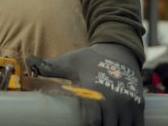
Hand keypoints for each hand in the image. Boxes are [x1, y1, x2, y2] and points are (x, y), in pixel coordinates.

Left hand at [26, 44, 144, 125]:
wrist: (119, 49)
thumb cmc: (90, 58)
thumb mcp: (69, 61)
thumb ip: (48, 66)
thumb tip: (28, 60)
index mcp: (95, 90)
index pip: (91, 121)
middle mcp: (114, 99)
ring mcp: (129, 104)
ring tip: (103, 125)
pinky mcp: (138, 106)